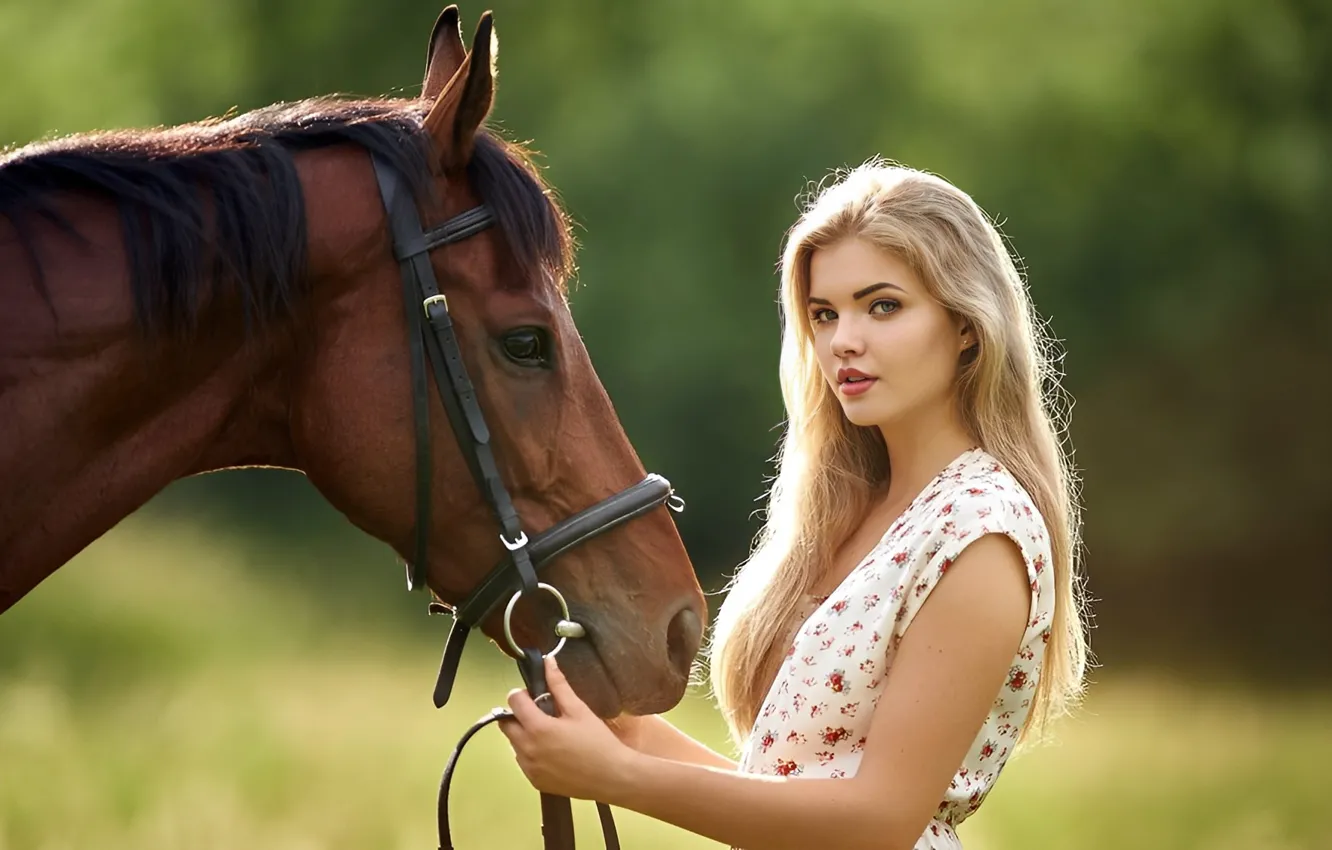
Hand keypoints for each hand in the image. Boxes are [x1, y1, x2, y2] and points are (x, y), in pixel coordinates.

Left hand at [497, 655, 642, 801]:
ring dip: (524, 734)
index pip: (512, 701)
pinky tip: (553, 752)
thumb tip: (548, 661)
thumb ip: (559, 685)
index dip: (523, 694)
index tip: (537, 696)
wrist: (612, 777)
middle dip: (519, 715)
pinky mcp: (535, 781)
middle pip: (506, 724)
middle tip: (542, 714)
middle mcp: (526, 749)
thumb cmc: (597, 741)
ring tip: (551, 735)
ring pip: (514, 744)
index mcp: (537, 728)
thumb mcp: (578, 709)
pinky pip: (523, 761)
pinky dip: (531, 753)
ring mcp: (529, 768)